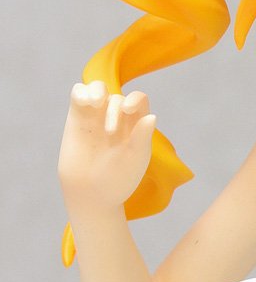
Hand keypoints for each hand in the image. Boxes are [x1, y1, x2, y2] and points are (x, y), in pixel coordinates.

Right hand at [58, 81, 156, 210]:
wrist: (90, 193)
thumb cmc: (117, 178)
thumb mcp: (134, 158)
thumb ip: (142, 137)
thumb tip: (152, 116)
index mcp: (136, 124)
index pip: (139, 99)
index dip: (135, 99)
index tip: (129, 111)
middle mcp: (117, 117)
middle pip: (118, 97)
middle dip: (115, 109)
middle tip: (109, 132)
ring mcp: (96, 116)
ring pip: (98, 88)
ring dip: (97, 90)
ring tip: (95, 102)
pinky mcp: (77, 117)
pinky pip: (79, 94)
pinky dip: (81, 92)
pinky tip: (83, 101)